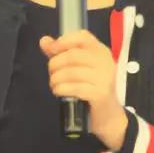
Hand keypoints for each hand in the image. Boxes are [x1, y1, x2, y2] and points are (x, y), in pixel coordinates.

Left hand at [39, 30, 128, 149]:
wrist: (109, 116)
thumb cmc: (92, 88)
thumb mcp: (79, 68)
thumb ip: (61, 53)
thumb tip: (44, 40)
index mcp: (100, 51)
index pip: (82, 36)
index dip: (63, 41)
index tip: (51, 50)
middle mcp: (105, 61)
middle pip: (73, 55)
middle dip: (55, 64)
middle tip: (52, 73)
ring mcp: (104, 78)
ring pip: (71, 72)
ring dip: (56, 79)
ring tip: (55, 84)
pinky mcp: (100, 94)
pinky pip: (74, 88)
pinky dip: (61, 89)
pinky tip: (59, 92)